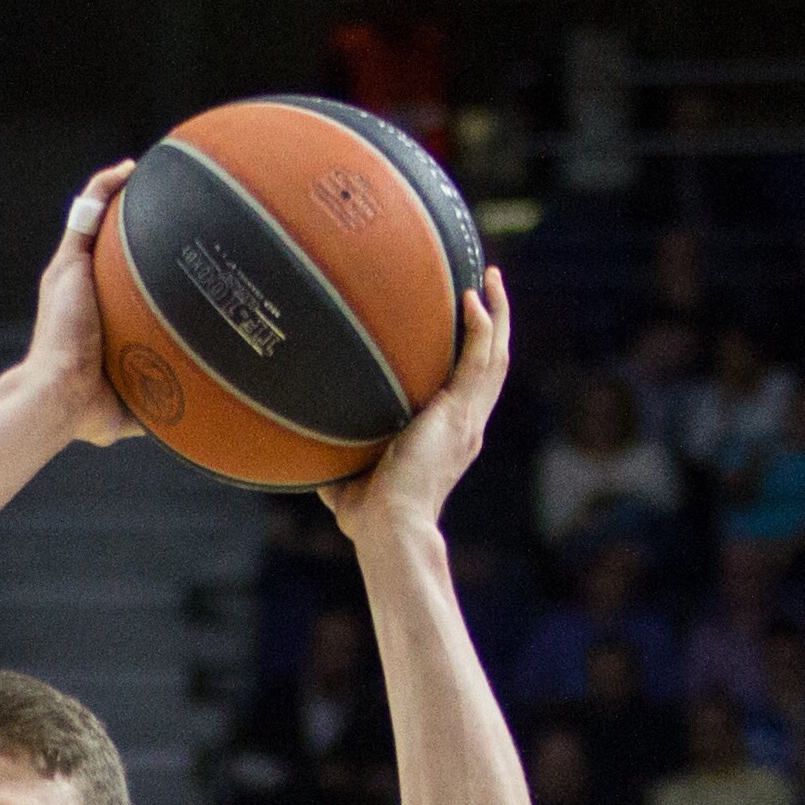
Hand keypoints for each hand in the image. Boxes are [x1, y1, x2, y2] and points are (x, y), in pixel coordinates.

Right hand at [19, 161, 142, 446]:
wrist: (58, 398)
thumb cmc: (86, 409)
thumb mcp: (132, 405)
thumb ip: (158, 404)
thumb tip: (192, 425)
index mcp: (92, 318)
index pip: (111, 279)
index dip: (135, 262)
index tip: (165, 250)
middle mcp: (78, 290)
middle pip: (101, 244)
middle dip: (127, 223)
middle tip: (162, 205)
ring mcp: (70, 275)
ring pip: (91, 222)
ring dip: (114, 196)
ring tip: (143, 174)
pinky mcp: (66, 265)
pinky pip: (85, 214)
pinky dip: (103, 190)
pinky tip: (128, 170)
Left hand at [324, 270, 511, 543]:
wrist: (389, 526)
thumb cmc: (369, 515)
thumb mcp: (353, 478)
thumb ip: (339, 460)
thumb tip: (307, 452)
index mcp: (450, 437)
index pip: (470, 387)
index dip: (473, 354)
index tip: (466, 326)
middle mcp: (467, 424)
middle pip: (493, 362)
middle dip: (495, 322)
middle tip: (488, 285)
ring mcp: (467, 418)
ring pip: (496, 355)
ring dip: (496, 314)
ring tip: (490, 278)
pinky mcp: (460, 413)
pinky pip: (479, 360)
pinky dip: (480, 328)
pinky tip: (473, 299)